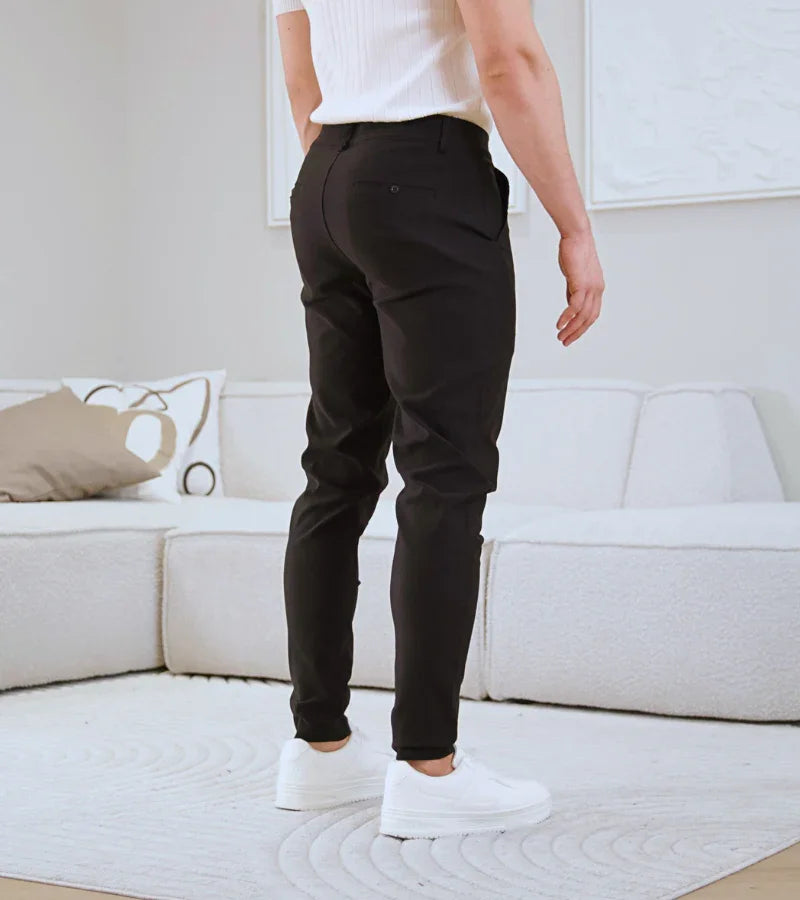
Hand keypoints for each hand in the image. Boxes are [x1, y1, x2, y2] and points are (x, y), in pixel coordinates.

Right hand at [556, 230, 604, 345]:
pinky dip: (567, 317)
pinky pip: (574, 306)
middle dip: (577, 332)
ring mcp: (591, 287)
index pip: (592, 314)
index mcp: (597, 288)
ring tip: (560, 336)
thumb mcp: (574, 276)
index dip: (582, 327)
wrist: (577, 236)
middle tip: (565, 341)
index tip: (571, 334)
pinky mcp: (581, 284)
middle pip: (589, 318)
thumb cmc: (574, 252)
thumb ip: (573, 291)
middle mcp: (597, 289)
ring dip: (571, 328)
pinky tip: (559, 324)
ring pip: (583, 315)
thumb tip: (570, 306)